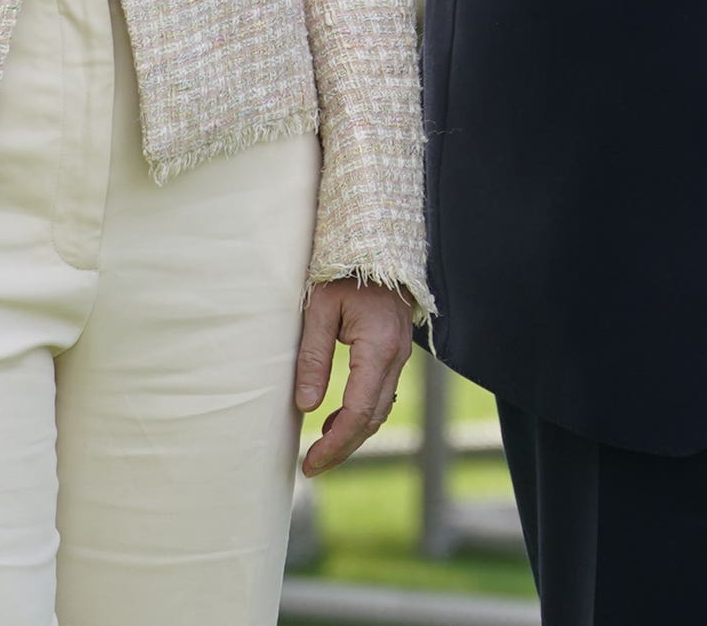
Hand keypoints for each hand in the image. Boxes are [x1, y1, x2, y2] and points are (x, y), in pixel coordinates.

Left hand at [295, 278, 412, 476]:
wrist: (374, 241)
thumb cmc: (342, 269)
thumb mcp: (317, 309)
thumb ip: (312, 357)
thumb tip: (306, 406)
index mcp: (377, 347)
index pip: (359, 411)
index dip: (335, 443)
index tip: (310, 461)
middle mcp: (396, 355)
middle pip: (373, 418)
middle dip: (343, 447)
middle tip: (312, 465)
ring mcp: (401, 354)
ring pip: (381, 408)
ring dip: (353, 433)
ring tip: (321, 447)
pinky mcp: (395, 350)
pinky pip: (383, 392)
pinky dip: (362, 413)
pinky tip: (338, 417)